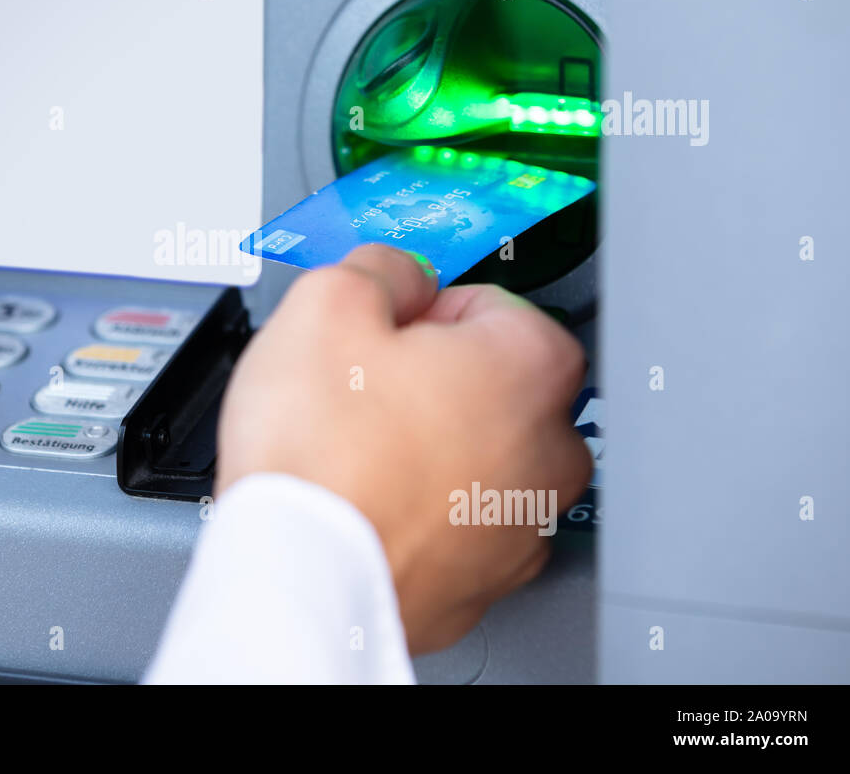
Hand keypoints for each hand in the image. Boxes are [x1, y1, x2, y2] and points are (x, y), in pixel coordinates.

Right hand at [216, 243, 591, 652]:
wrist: (300, 578)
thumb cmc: (320, 459)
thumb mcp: (326, 303)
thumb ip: (381, 267)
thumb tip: (399, 276)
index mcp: (531, 367)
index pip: (490, 303)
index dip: (423, 310)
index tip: (384, 330)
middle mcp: (550, 450)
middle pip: (490, 383)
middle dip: (430, 378)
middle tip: (360, 390)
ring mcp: (522, 526)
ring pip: (476, 456)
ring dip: (427, 446)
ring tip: (354, 452)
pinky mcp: (484, 582)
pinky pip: (457, 524)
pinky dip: (420, 510)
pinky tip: (366, 501)